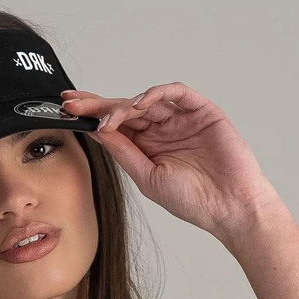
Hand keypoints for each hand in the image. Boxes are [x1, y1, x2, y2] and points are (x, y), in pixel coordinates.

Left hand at [61, 83, 282, 240]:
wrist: (229, 206)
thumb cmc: (193, 200)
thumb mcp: (147, 178)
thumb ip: (124, 152)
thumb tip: (98, 132)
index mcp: (148, 148)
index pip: (116, 126)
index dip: (93, 116)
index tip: (68, 111)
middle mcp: (163, 130)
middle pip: (126, 108)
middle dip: (98, 104)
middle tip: (74, 102)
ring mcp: (181, 119)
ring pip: (147, 99)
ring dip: (125, 104)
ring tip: (110, 117)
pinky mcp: (201, 111)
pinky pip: (176, 92)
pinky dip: (156, 94)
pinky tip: (140, 104)